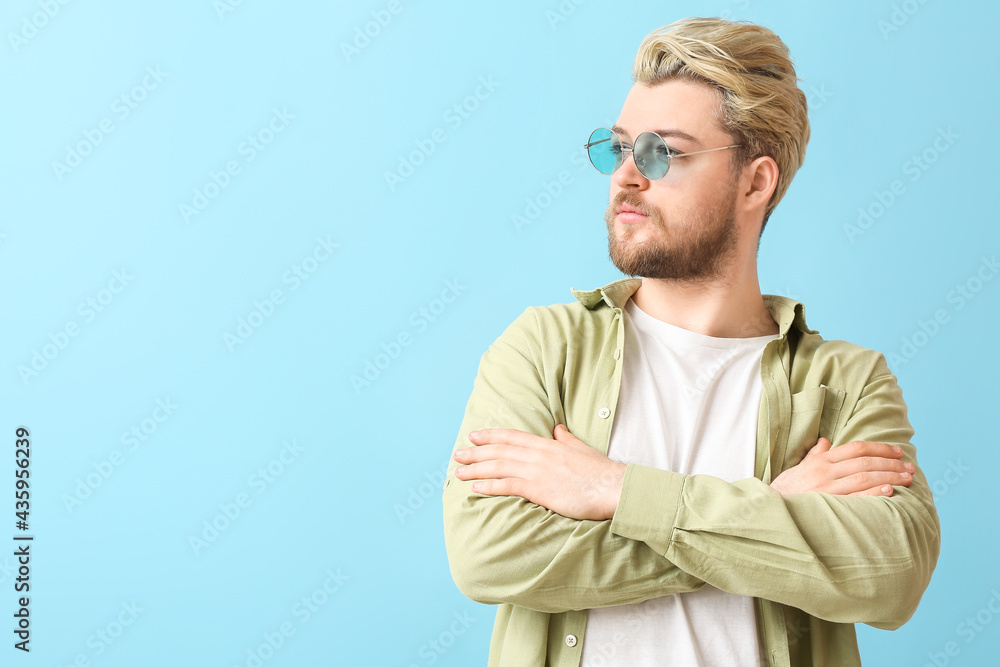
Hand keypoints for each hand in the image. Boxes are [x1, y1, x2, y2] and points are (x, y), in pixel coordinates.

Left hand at [453, 424, 625, 520]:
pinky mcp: (539, 489)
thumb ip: (566, 439)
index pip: (512, 436)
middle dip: (476, 452)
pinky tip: (476, 487)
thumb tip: (558, 429)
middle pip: (499, 451)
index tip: (474, 435)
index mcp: (547, 444)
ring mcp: (537, 471)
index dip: (490, 436)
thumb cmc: (600, 471)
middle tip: (457, 454)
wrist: (612, 487)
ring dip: (476, 469)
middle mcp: (538, 455)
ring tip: (459, 472)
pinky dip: (489, 485)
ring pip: (499, 467)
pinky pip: (508, 486)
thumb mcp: (581, 448)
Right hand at [770, 437, 914, 496]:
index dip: (879, 448)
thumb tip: (825, 442)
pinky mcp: (828, 505)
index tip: (897, 451)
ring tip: (906, 478)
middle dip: (890, 463)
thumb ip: (815, 454)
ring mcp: (827, 488)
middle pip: (864, 462)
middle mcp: (825, 471)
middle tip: (909, 467)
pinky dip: (873, 494)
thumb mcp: (800, 466)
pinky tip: (889, 491)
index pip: (855, 448)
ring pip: (864, 478)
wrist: (770, 507)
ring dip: (888, 476)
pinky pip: (855, 498)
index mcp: (821, 460)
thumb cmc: (786, 488)